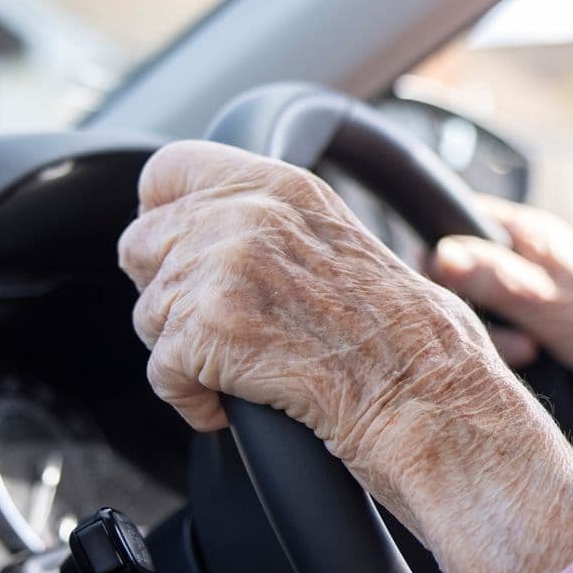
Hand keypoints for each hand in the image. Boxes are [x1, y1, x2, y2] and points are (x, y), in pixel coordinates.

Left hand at [116, 142, 572, 572]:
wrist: (430, 397)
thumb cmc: (405, 339)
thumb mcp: (338, 242)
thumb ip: (269, 223)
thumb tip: (205, 232)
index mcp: (282, 185)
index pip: (167, 170)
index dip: (164, 218)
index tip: (179, 254)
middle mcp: (248, 214)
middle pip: (141, 246)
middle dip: (171, 295)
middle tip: (225, 328)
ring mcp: (226, 268)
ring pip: (148, 315)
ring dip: (186, 353)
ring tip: (247, 366)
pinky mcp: (209, 329)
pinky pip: (160, 372)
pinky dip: (192, 399)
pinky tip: (236, 402)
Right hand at [426, 196, 572, 393]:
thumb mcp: (548, 303)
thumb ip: (494, 279)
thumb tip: (441, 255)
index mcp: (529, 233)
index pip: (456, 221)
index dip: (439, 255)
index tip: (445, 293)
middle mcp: (525, 257)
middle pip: (458, 271)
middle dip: (467, 306)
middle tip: (501, 335)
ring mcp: (528, 292)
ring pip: (475, 307)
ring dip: (489, 335)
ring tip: (526, 353)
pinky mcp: (533, 327)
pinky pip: (494, 333)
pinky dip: (500, 351)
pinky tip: (525, 365)